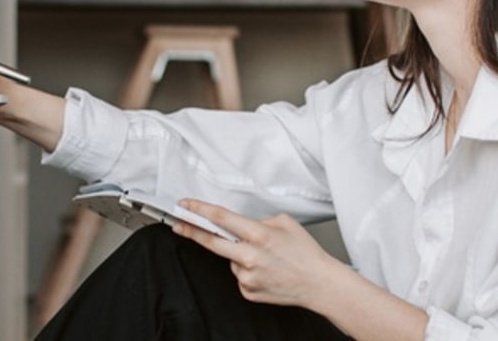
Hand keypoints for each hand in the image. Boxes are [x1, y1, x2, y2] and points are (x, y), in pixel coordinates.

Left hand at [172, 199, 343, 308]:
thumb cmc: (306, 253)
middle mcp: (249, 256)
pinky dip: (247, 270)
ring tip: (265, 257)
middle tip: (179, 224)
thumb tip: (241, 224)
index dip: (199, 210)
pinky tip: (265, 270)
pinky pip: (239, 276)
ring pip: (230, 260)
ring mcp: (246, 276)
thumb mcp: (285, 222)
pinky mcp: (248, 291)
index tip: (185, 206)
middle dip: (192, 231)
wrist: (319, 284)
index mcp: (258, 234)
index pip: (220, 218)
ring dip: (238, 255)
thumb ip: (259, 220)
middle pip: (211, 241)